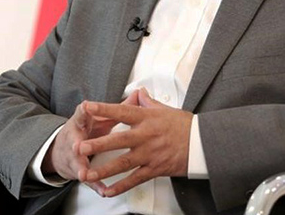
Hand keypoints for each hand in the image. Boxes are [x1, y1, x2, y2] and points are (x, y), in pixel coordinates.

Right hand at [42, 91, 141, 192]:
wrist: (63, 148)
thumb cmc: (86, 130)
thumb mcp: (99, 117)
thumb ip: (119, 107)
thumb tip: (138, 94)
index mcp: (82, 122)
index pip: (82, 113)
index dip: (85, 110)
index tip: (86, 106)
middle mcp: (76, 138)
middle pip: (77, 140)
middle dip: (78, 144)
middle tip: (78, 146)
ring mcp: (76, 155)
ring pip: (78, 162)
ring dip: (82, 167)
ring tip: (84, 173)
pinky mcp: (80, 170)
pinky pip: (88, 179)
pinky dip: (95, 185)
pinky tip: (102, 190)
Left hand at [78, 88, 192, 196]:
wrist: (203, 143)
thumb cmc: (185, 125)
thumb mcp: (166, 109)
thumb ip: (148, 102)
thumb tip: (138, 93)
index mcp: (147, 118)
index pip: (122, 111)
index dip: (104, 109)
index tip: (88, 107)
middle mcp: (146, 136)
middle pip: (119, 140)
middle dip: (98, 144)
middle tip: (80, 147)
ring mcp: (150, 154)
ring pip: (124, 163)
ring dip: (104, 169)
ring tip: (88, 173)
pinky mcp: (155, 169)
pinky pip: (135, 179)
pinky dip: (121, 186)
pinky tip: (107, 190)